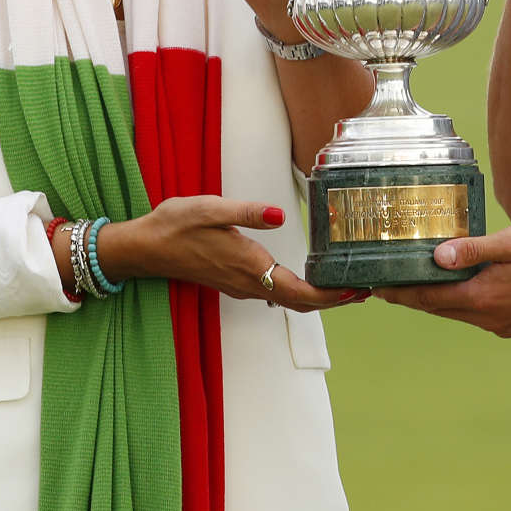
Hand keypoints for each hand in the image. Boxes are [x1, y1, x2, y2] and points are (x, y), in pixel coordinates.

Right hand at [108, 196, 363, 311]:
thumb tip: (279, 215)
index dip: (331, 296)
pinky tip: (308, 279)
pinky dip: (299, 292)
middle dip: (334, 299)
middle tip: (365, 289)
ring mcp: (241, 286)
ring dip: (318, 296)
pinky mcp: (235, 281)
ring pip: (288, 300)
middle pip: (300, 301)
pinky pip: (275, 294)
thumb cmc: (176, 225)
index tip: (357, 291)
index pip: (299, 292)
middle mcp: (248, 283)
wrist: (146, 247)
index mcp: (249, 266)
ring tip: (345, 284)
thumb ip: (246, 212)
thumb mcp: (210, 209)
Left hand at [377, 223, 510, 337]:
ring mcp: (501, 324)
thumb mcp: (510, 243)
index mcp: (482, 300)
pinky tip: (457, 285)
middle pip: (438, 308)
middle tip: (387, 284)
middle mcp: (488, 319)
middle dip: (412, 297)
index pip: (429, 299)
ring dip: (435, 299)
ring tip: (415, 282)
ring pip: (457, 312)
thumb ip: (472, 250)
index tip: (377, 288)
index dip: (400, 294)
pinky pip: (476, 314)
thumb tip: (436, 257)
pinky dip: (459, 301)